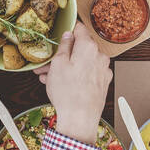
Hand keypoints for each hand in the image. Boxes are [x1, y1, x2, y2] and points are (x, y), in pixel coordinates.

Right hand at [37, 22, 110, 144]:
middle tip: (47, 64)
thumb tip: (68, 34)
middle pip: (79, 49)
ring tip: (48, 77)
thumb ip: (64, 45)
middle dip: (62, 54)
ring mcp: (103, 70)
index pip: (79, 28)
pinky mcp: (103, 83)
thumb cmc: (68, 92)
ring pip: (82, 62)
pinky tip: (61, 85)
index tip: (60, 34)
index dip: (68, 30)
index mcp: (88, 47)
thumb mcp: (58, 64)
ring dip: (66, 67)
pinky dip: (76, 76)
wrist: (80, 120)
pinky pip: (87, 73)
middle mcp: (100, 56)